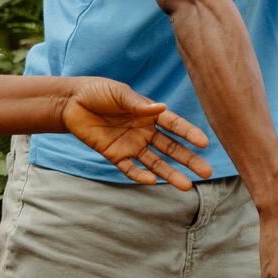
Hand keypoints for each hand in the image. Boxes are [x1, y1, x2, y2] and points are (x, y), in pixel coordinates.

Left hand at [62, 78, 213, 189]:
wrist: (71, 102)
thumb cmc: (98, 92)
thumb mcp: (119, 93)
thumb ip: (138, 104)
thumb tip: (161, 108)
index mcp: (149, 113)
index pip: (174, 125)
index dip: (189, 133)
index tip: (204, 143)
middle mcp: (144, 131)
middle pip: (171, 148)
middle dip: (188, 160)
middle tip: (206, 172)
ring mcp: (131, 144)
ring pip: (155, 162)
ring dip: (170, 174)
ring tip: (187, 186)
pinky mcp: (115, 155)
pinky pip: (130, 168)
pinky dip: (141, 175)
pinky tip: (152, 181)